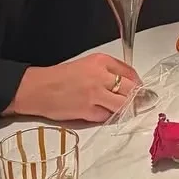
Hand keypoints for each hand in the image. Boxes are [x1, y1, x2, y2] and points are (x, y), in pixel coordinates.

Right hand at [8, 54, 140, 122]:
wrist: (38, 89)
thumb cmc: (60, 76)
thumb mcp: (86, 64)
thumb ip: (106, 71)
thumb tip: (127, 82)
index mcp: (100, 61)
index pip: (129, 72)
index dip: (137, 82)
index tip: (140, 88)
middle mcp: (100, 76)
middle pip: (130, 88)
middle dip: (137, 96)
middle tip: (139, 102)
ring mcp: (95, 95)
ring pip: (123, 104)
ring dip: (126, 108)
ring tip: (125, 110)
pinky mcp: (88, 111)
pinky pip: (107, 116)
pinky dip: (109, 116)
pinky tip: (105, 113)